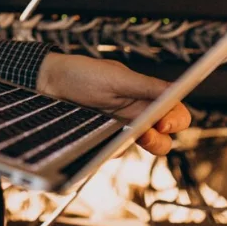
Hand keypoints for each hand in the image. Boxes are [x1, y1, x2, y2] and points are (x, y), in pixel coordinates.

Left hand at [36, 53, 190, 154]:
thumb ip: (147, 86)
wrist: (49, 83)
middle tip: (148, 134)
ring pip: (146, 147)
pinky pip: (120, 151)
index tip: (165, 122)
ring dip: (145, 146)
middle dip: (162, 139)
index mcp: (146, 95)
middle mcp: (139, 113)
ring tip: (133, 137)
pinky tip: (108, 141)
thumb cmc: (82, 74)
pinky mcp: (107, 141)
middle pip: (166, 135)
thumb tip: (176, 89)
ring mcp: (123, 129)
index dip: (177, 120)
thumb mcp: (117, 78)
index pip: (175, 111)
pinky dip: (118, 149)